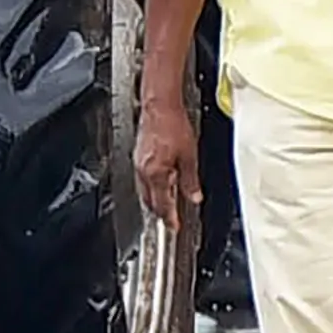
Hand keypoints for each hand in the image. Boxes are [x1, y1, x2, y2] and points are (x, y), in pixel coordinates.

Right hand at [135, 100, 198, 239]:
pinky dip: (152, 185)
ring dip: (156, 198)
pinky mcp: (138, 155)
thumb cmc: (173, 125)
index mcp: (155, 173)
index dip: (170, 218)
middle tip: (172, 218)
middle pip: (150, 200)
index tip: (175, 226)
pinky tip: (161, 181)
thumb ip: (191, 180)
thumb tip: (194, 196)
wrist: (159, 106)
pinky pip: (143, 178)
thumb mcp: (189, 156)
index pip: (162, 204)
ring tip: (168, 201)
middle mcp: (143, 170)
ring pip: (144, 190)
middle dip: (161, 211)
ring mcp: (138, 163)